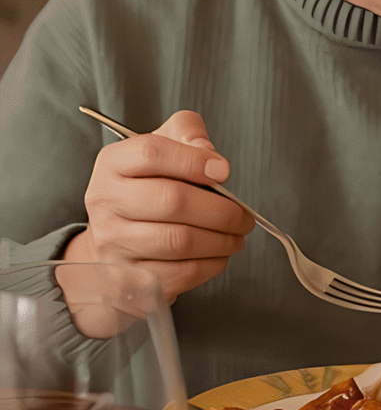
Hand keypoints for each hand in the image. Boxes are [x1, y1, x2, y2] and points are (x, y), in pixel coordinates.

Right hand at [64, 111, 253, 303]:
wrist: (116, 232)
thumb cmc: (150, 184)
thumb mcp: (165, 143)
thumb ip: (189, 133)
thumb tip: (213, 160)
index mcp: (114, 163)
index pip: (151, 153)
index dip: (194, 161)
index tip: (224, 171)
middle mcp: (106, 201)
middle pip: (171, 201)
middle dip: (221, 210)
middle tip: (243, 216)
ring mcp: (113, 241)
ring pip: (178, 241)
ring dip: (221, 240)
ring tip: (237, 235)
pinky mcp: (127, 276)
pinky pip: (178, 273)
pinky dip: (210, 264)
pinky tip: (219, 254)